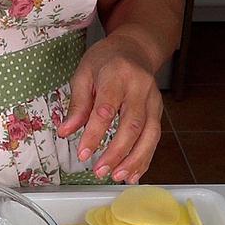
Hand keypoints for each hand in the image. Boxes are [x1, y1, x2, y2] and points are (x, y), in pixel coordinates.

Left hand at [57, 35, 163, 183]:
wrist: (135, 49)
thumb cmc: (106, 60)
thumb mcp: (83, 74)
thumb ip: (77, 104)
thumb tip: (66, 131)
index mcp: (117, 75)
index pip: (106, 109)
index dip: (94, 134)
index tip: (83, 153)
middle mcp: (140, 88)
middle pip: (132, 125)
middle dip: (117, 152)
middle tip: (100, 170)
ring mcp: (153, 100)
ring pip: (149, 134)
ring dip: (134, 159)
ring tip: (118, 176)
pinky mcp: (158, 111)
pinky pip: (155, 137)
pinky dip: (145, 158)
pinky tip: (134, 173)